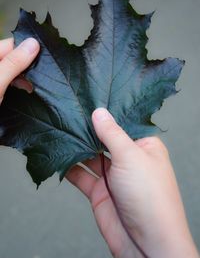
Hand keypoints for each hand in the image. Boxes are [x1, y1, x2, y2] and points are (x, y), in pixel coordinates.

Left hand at [0, 37, 39, 103]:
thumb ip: (13, 63)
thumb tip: (33, 44)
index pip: (11, 44)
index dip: (28, 49)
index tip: (44, 59)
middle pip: (12, 57)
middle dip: (27, 65)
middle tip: (41, 77)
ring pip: (12, 70)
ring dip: (24, 77)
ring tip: (32, 87)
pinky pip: (9, 80)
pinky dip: (18, 84)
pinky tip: (25, 91)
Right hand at [66, 108, 198, 257]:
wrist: (145, 243)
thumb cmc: (150, 197)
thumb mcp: (131, 157)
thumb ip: (112, 134)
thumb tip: (99, 112)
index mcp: (144, 146)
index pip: (123, 124)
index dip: (107, 114)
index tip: (90, 100)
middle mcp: (128, 159)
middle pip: (104, 139)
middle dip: (89, 129)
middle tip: (70, 113)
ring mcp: (113, 175)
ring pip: (90, 156)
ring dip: (77, 147)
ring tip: (62, 130)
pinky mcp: (99, 190)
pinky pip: (81, 175)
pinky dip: (70, 167)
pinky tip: (59, 156)